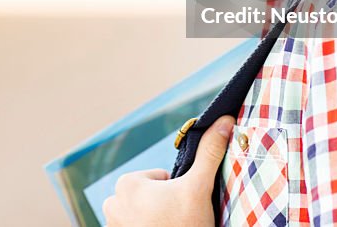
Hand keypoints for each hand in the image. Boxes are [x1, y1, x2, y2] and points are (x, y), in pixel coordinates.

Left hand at [102, 115, 234, 226]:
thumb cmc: (185, 226)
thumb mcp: (198, 188)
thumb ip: (209, 153)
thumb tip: (224, 120)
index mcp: (127, 183)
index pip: (160, 179)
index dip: (177, 191)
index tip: (182, 207)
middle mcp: (112, 202)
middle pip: (150, 195)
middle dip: (164, 205)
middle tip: (177, 220)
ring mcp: (112, 224)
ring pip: (143, 212)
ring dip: (155, 218)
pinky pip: (136, 225)